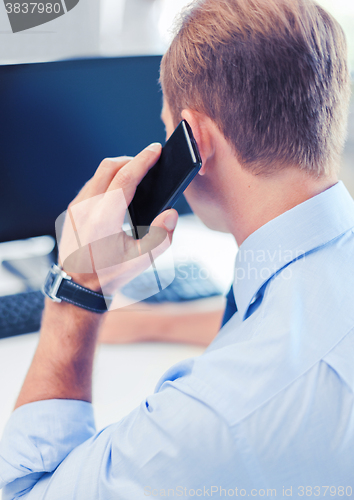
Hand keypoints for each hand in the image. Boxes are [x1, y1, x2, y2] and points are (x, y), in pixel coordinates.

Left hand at [56, 143, 178, 294]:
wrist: (77, 285)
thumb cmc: (109, 275)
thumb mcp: (141, 262)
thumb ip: (161, 238)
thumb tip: (170, 213)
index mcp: (104, 219)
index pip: (125, 178)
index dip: (143, 161)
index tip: (155, 150)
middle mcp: (86, 208)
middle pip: (109, 167)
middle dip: (131, 160)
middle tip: (149, 163)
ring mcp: (76, 208)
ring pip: (98, 174)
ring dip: (119, 170)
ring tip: (136, 177)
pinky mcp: (72, 210)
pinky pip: (91, 184)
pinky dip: (107, 180)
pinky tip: (119, 191)